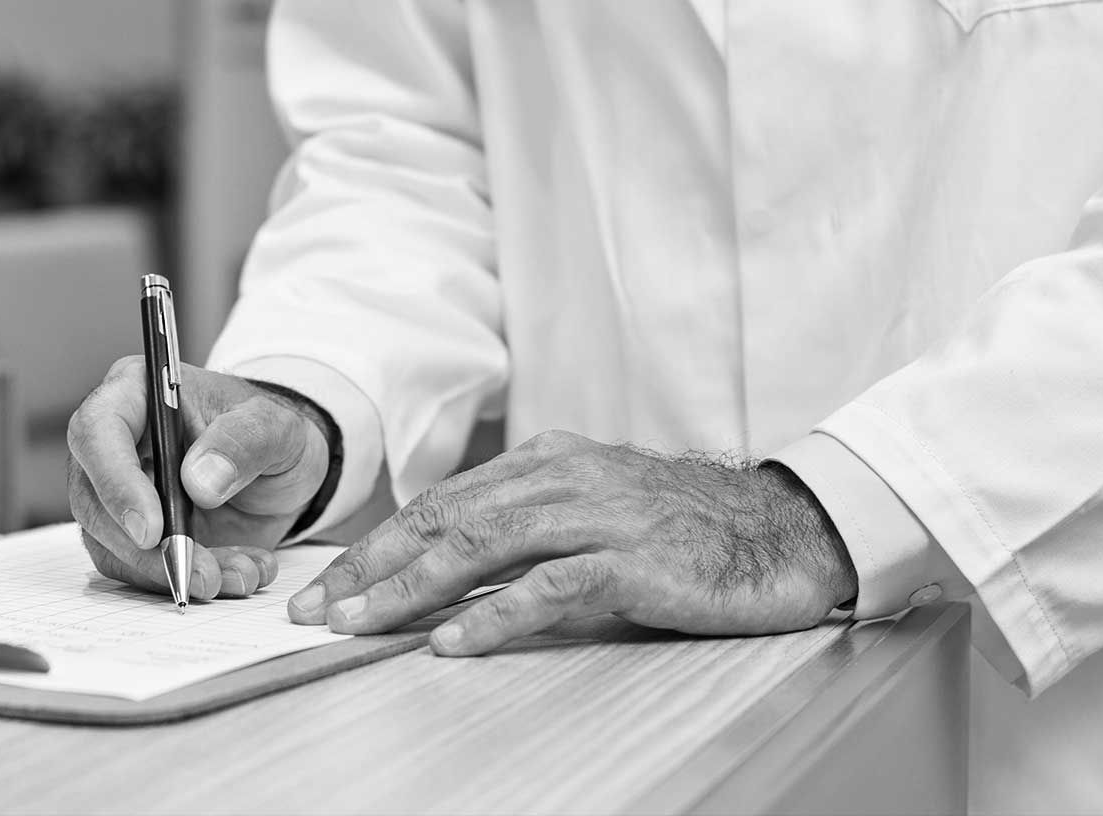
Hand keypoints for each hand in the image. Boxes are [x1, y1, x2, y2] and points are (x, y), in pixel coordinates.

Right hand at [67, 357, 331, 601]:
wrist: (281, 472)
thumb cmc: (268, 434)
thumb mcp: (277, 427)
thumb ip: (245, 442)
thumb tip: (197, 481)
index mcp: (137, 393)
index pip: (97, 431)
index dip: (115, 482)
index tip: (152, 530)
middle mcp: (114, 442)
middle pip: (93, 500)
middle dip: (148, 550)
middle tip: (203, 575)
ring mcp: (115, 493)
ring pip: (112, 546)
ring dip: (173, 572)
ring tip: (240, 573)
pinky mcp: (129, 535)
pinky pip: (138, 571)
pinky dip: (185, 582)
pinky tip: (236, 574)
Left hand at [287, 430, 855, 653]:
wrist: (785, 531)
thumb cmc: (685, 532)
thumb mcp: (595, 513)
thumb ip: (528, 529)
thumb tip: (443, 577)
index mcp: (549, 462)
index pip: (442, 504)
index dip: (376, 546)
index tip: (325, 587)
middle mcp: (565, 478)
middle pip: (446, 519)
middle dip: (372, 566)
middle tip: (317, 609)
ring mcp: (600, 515)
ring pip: (483, 545)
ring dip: (412, 588)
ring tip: (361, 623)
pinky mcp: (635, 559)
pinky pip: (551, 586)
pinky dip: (495, 615)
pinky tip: (453, 641)